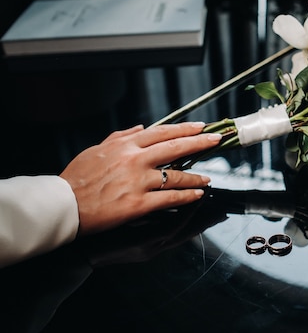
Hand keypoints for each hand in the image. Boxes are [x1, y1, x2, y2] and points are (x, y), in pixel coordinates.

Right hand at [60, 122, 221, 234]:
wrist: (64, 204)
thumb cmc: (77, 178)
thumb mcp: (96, 150)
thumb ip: (121, 137)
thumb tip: (140, 128)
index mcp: (125, 145)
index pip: (163, 132)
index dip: (185, 129)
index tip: (201, 127)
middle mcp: (135, 160)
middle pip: (176, 147)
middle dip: (201, 142)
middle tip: (217, 140)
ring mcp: (138, 181)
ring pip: (177, 175)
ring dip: (196, 176)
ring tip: (208, 178)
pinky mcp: (139, 203)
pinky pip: (171, 198)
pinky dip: (187, 196)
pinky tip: (197, 194)